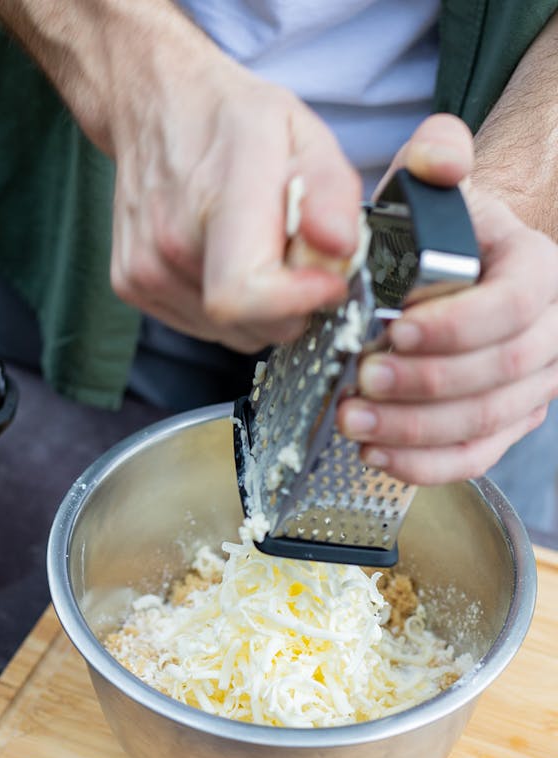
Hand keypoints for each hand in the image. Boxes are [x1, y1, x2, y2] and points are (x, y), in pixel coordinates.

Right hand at [108, 41, 361, 351]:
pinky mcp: (130, 285)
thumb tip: (339, 250)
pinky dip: (227, 309)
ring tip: (255, 251)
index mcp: (218, 194)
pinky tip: (223, 260)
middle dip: (292, 306)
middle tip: (296, 258)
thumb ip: (331, 191)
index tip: (327, 282)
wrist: (152, 106)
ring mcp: (144, 268)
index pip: (245, 293)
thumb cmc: (229, 119)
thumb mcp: (302, 131)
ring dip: (260, 309)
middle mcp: (171, 238)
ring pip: (231, 334)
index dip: (296, 302)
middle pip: (251, 324)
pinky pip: (203, 328)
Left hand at [337, 114, 557, 483]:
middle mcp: (546, 333)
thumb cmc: (439, 232)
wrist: (454, 271)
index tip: (396, 331)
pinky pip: (474, 455)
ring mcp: (527, 386)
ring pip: (487, 422)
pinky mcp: (500, 423)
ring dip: (416, 430)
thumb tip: (437, 158)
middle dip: (427, 384)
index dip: (459, 325)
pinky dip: (425, 464)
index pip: (516, 305)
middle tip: (362, 381)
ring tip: (354, 420)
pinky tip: (376, 455)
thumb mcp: (433, 184)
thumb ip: (436, 158)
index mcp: (536, 272)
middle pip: (501, 372)